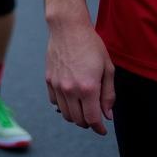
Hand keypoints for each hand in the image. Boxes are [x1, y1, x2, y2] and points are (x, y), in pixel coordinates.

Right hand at [45, 19, 114, 134]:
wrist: (67, 27)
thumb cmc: (90, 45)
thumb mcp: (108, 69)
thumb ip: (109, 94)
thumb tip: (107, 114)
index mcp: (88, 88)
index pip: (93, 119)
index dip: (99, 129)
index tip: (103, 129)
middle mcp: (70, 89)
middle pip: (78, 120)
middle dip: (88, 123)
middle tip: (94, 118)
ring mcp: (57, 84)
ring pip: (65, 113)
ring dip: (75, 116)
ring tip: (83, 110)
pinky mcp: (48, 78)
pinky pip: (54, 101)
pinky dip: (63, 106)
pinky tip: (70, 99)